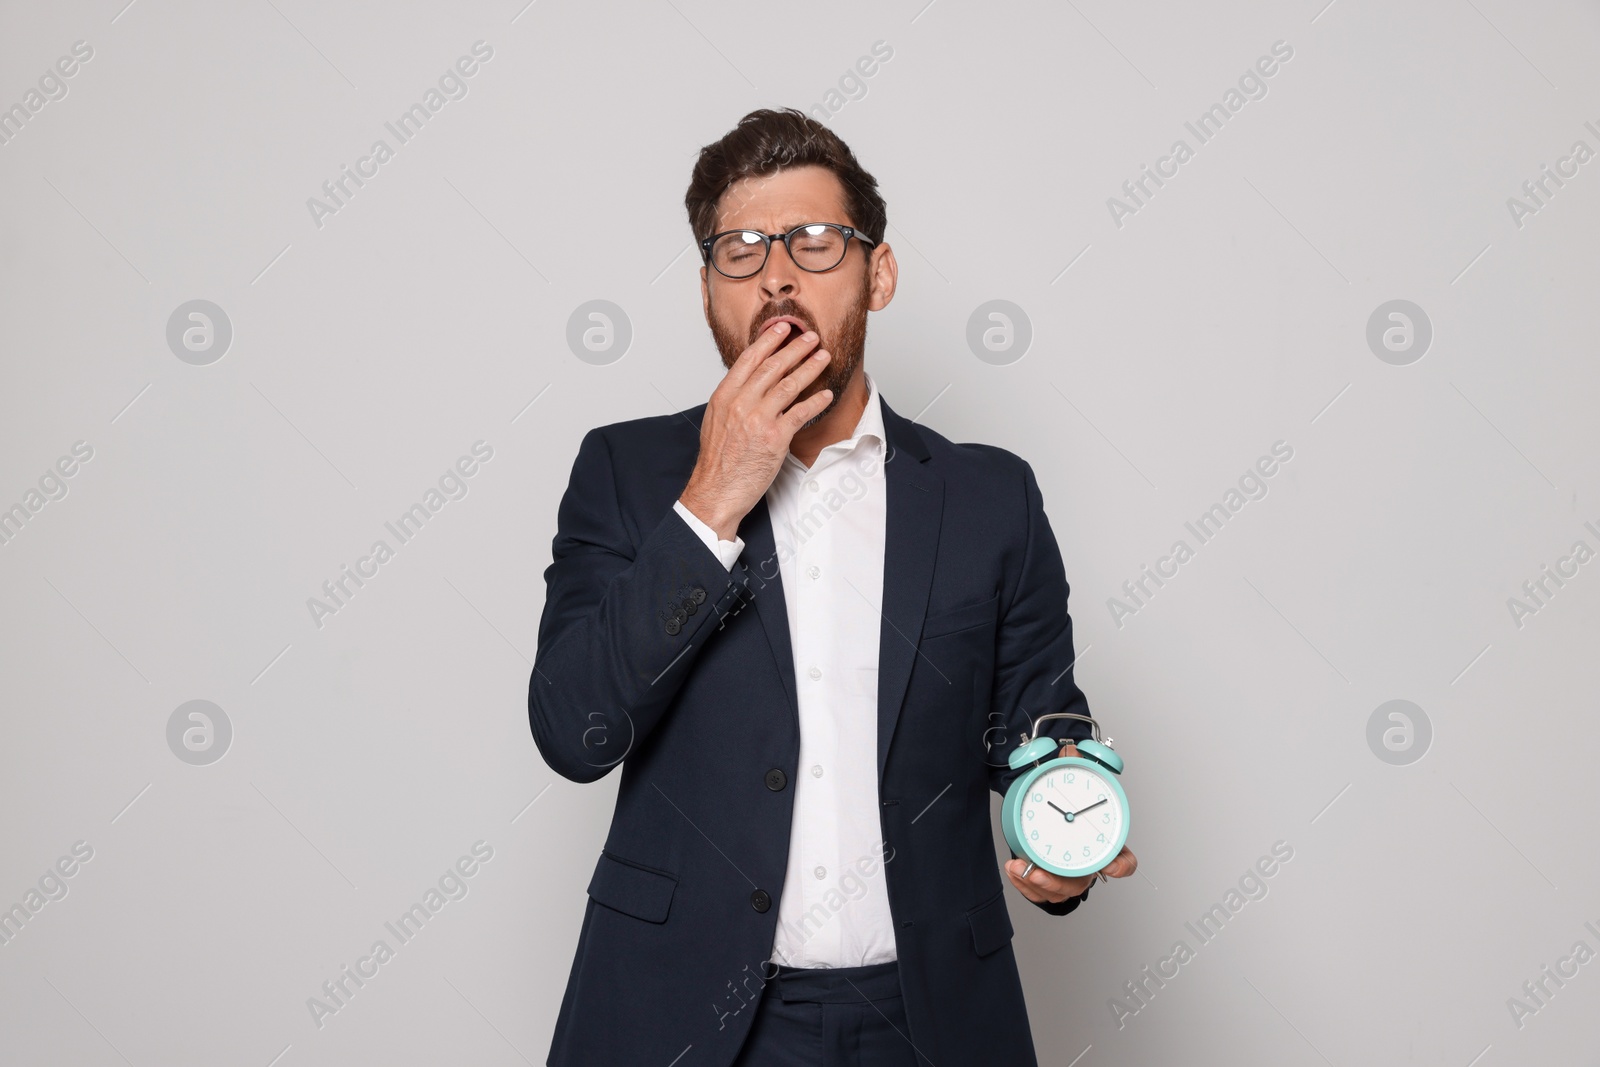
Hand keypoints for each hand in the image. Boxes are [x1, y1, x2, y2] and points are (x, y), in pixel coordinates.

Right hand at [679, 321, 834, 539]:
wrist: (715, 491)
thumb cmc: (717, 461)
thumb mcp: (716, 421)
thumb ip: (733, 399)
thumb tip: (750, 383)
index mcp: (724, 396)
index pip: (749, 359)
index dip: (769, 340)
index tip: (783, 328)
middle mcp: (741, 403)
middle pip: (773, 367)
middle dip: (795, 349)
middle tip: (811, 337)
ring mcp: (758, 419)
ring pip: (789, 385)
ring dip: (810, 368)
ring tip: (823, 357)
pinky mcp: (775, 438)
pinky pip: (800, 413)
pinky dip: (816, 401)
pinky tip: (825, 393)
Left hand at [1004, 741, 1137, 904]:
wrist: (1052, 819)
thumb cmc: (1069, 807)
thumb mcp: (1073, 786)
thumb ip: (1073, 767)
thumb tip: (1070, 749)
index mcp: (1102, 845)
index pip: (1123, 860)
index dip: (1120, 866)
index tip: (1110, 865)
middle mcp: (1087, 864)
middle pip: (1081, 882)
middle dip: (1058, 881)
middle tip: (1038, 872)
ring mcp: (1069, 877)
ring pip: (1058, 891)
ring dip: (1035, 884)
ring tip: (1017, 868)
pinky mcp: (1049, 884)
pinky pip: (1039, 893)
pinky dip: (1024, 886)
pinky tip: (1013, 871)